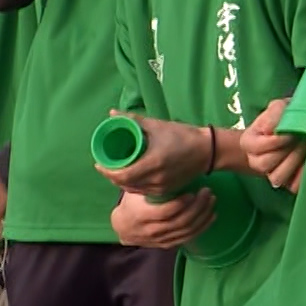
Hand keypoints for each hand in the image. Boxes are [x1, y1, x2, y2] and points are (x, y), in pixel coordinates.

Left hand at [95, 113, 210, 196]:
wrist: (207, 151)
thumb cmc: (182, 135)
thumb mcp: (157, 125)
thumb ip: (133, 120)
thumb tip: (112, 114)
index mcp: (153, 163)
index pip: (122, 174)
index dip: (107, 171)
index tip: (98, 164)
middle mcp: (156, 179)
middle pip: (124, 184)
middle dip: (111, 176)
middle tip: (104, 166)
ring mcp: (161, 188)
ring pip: (133, 189)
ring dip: (121, 182)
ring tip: (115, 170)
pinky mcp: (166, 191)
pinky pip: (143, 191)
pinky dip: (133, 185)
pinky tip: (130, 178)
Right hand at [110, 189, 214, 249]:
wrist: (123, 228)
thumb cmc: (130, 203)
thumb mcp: (132, 190)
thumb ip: (143, 180)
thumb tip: (150, 159)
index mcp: (142, 215)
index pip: (166, 212)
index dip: (181, 203)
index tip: (192, 192)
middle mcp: (152, 230)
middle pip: (180, 221)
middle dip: (198, 207)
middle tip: (207, 192)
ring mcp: (161, 239)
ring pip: (187, 230)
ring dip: (203, 215)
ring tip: (211, 200)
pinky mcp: (168, 244)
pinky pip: (188, 237)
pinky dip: (202, 227)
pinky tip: (211, 216)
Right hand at [242, 98, 305, 192]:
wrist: (287, 133)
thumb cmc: (280, 119)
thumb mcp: (277, 108)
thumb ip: (276, 112)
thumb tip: (276, 126)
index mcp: (249, 142)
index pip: (259, 146)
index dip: (278, 139)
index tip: (292, 131)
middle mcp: (256, 161)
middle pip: (265, 164)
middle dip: (287, 151)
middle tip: (302, 138)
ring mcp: (270, 174)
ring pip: (277, 178)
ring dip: (294, 163)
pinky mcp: (287, 183)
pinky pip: (293, 187)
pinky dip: (302, 176)